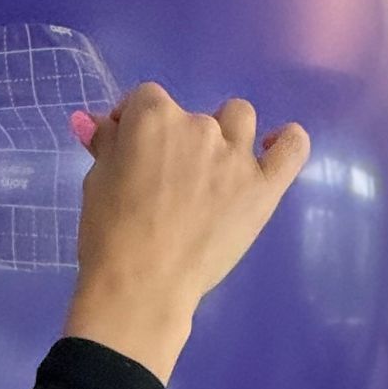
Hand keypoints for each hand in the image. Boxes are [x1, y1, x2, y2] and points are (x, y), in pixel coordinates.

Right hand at [60, 83, 310, 382]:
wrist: (140, 289)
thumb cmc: (107, 238)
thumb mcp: (95, 183)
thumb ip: (107, 145)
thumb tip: (101, 122)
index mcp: (154, 118)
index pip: (145, 98)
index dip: (134, 122)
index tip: (127, 151)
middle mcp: (199, 126)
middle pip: (191, 115)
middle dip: (175, 142)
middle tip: (162, 185)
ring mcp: (237, 155)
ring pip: (240, 119)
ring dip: (225, 134)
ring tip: (210, 173)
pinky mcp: (264, 187)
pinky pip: (292, 147)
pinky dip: (286, 141)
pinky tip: (272, 149)